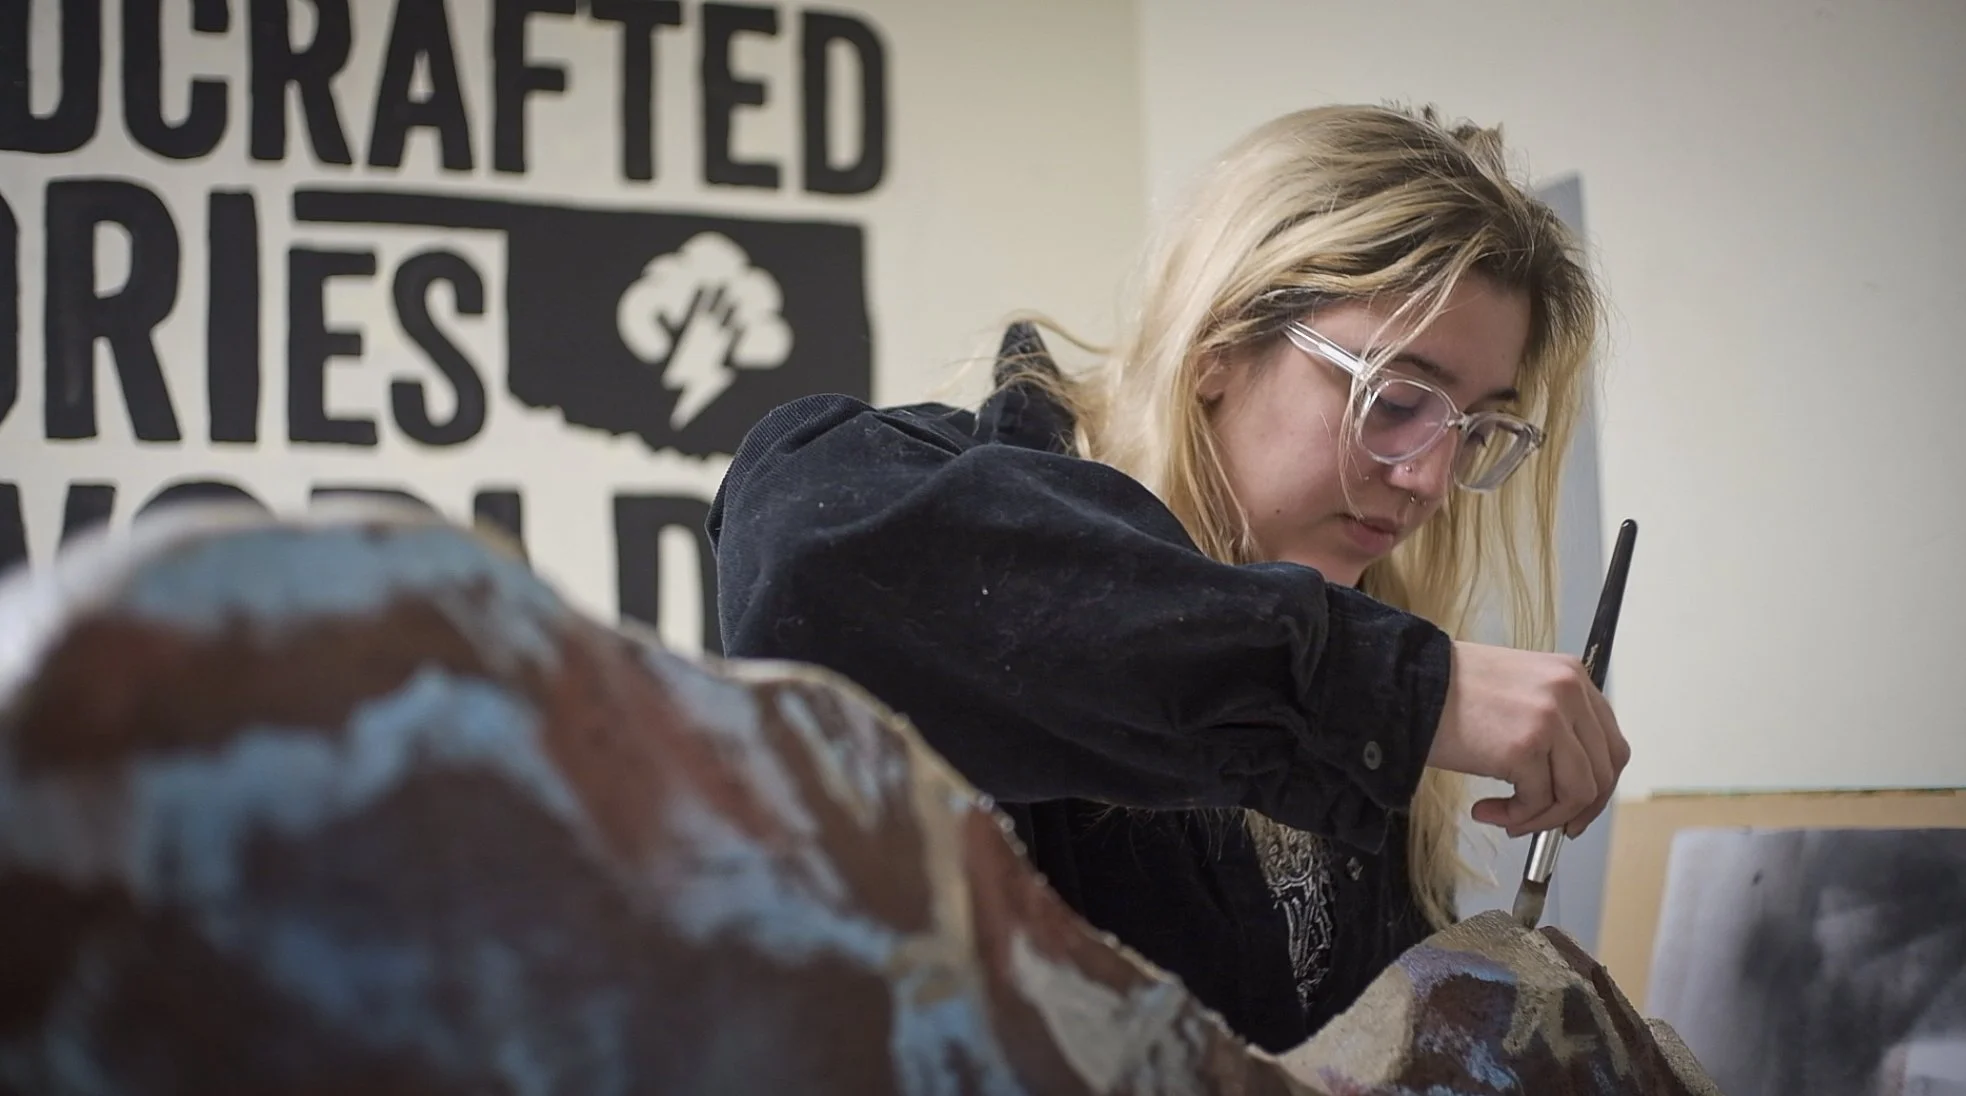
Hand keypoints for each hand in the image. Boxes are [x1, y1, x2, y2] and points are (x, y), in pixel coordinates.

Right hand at [1425, 641, 1629, 837]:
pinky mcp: (1525, 748)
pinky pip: (1536, 802)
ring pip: (1576, 793)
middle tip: (1550, 826)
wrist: (1405, 685)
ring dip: (1542, 817)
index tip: (1577, 807)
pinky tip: (1486, 810)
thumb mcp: (1517, 689)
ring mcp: (1550, 720)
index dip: (1598, 784)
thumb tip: (1563, 778)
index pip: (1610, 743)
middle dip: (1577, 810)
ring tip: (1508, 820)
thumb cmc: (1448, 690)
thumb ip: (1551, 721)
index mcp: (1571, 676)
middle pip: (1602, 771)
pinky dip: (1515, 818)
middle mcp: (1569, 693)